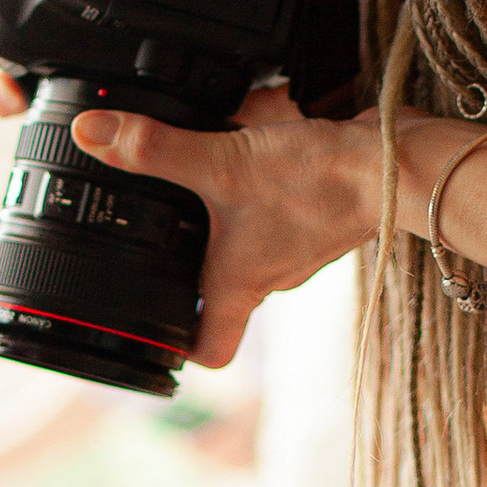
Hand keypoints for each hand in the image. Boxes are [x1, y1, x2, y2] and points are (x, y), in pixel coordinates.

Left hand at [63, 86, 378, 367]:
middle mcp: (270, 278)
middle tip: (162, 242)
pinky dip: (262, 197)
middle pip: (224, 295)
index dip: (178, 352)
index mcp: (239, 286)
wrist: (393, 163)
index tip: (154, 334)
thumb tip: (94, 134)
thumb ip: (154, 149)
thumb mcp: (220, 162)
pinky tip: (253, 161)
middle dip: (193, 272)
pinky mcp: (319, 218)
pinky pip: (280, 219)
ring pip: (252, 252)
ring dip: (228, 227)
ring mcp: (299, 251)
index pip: (209, 351)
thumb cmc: (317, 183)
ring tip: (204, 189)